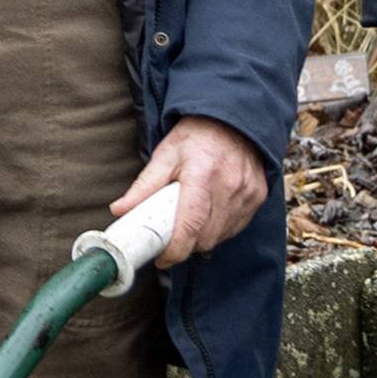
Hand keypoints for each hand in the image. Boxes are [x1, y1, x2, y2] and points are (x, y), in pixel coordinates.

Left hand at [113, 116, 269, 267]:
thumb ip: (144, 185)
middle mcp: (229, 186)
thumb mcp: (165, 155)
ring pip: (222, 236)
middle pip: (206, 237)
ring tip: (190, 224)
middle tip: (172, 239)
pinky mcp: (257, 196)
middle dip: (187, 246)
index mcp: (202, 175)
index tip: (161, 259)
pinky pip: (237, 226)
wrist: (231, 118)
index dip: (175, 250)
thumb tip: (119, 210)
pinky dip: (222, 229)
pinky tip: (210, 218)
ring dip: (204, 239)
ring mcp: (247, 193)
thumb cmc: (196, 135)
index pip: (190, 226)